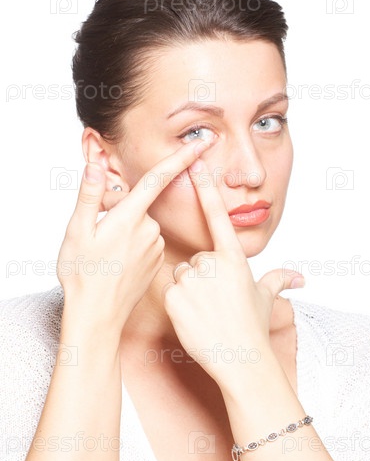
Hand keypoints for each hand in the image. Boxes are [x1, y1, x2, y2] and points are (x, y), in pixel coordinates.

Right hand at [57, 137, 213, 336]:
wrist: (97, 317)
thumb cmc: (82, 275)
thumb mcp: (77, 231)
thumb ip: (90, 196)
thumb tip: (96, 166)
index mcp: (130, 217)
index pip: (159, 178)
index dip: (181, 158)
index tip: (202, 142)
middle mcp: (150, 229)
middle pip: (139, 204)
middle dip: (121, 210)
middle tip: (96, 235)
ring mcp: (156, 247)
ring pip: (141, 224)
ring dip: (125, 230)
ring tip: (104, 255)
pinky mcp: (157, 261)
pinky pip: (146, 242)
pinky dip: (132, 245)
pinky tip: (117, 263)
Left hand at [163, 157, 303, 387]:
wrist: (242, 360)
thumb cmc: (254, 327)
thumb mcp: (267, 298)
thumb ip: (279, 280)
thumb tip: (300, 278)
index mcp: (234, 258)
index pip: (219, 216)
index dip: (207, 189)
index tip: (196, 164)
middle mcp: (213, 263)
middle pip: (197, 259)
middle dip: (202, 277)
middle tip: (216, 301)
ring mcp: (193, 279)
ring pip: (183, 275)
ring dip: (190, 290)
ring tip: (206, 311)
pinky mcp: (174, 296)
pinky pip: (171, 291)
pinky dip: (179, 303)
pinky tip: (194, 318)